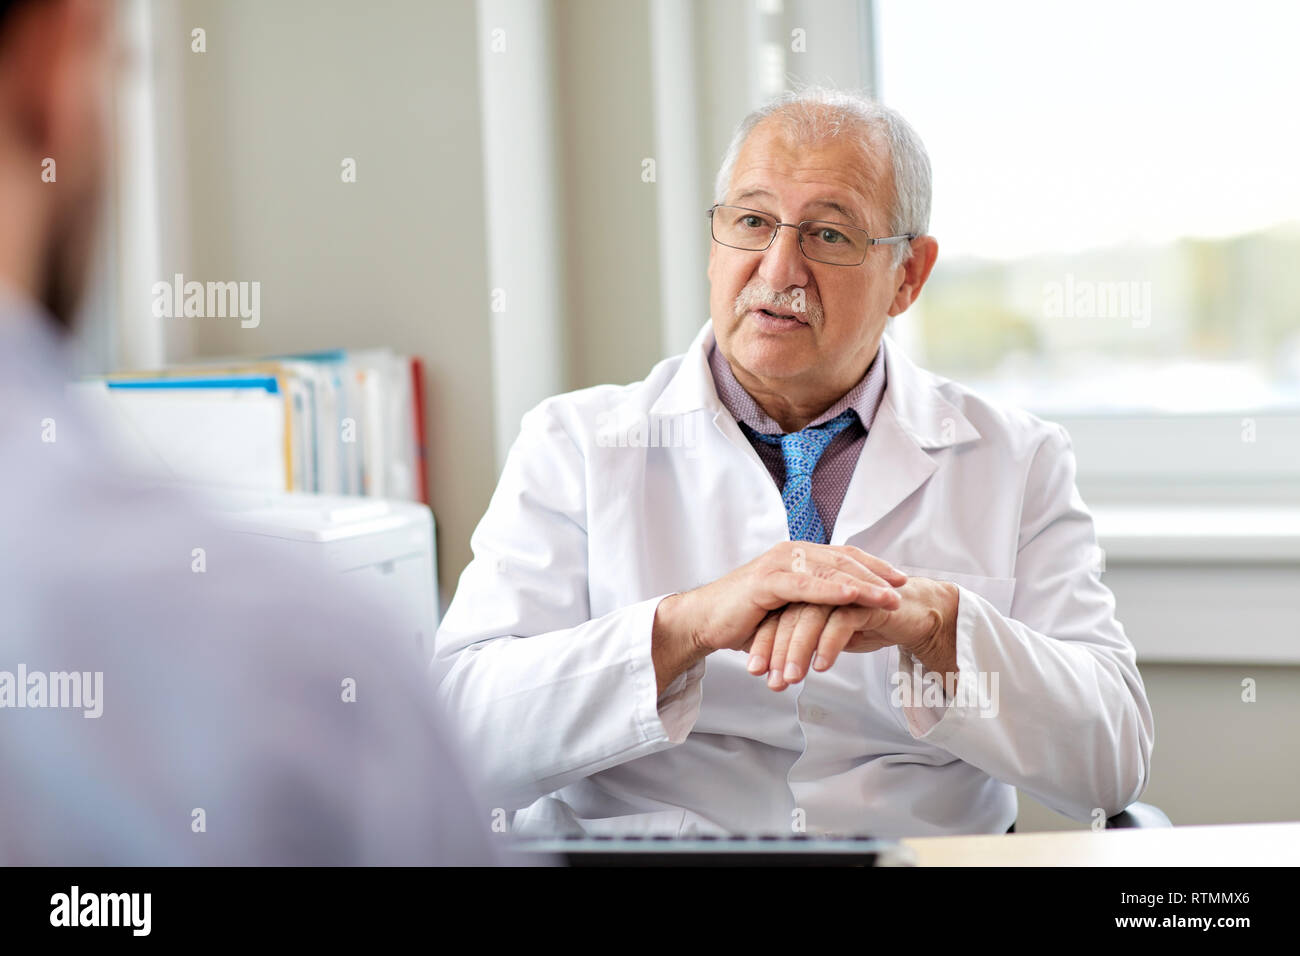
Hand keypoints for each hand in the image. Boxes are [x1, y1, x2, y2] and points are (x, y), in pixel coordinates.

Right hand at [651, 543, 906, 693]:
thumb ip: (813, 603)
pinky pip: (804, 584)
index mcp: (797, 557)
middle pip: (842, 559)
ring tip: (888, 596)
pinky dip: (830, 589)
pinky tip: (852, 595)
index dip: (873, 565)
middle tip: (904, 587)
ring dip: (862, 583)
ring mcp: (777, 565)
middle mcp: (790, 553)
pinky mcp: (765, 582)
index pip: (843, 556)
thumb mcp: (788, 609)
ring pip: (828, 570)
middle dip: (876, 574)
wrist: (704, 622)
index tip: (900, 579)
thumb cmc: (745, 618)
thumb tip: (846, 615)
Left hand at [744, 577, 958, 691]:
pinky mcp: (865, 601)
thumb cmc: (866, 623)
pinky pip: (841, 622)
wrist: (913, 614)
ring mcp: (842, 591)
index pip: (777, 614)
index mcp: (808, 587)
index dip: (765, 642)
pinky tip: (821, 666)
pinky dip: (828, 645)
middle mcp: (822, 584)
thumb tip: (777, 666)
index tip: (755, 671)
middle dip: (776, 650)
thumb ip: (805, 641)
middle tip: (770, 681)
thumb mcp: (828, 634)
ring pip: (810, 618)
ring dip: (798, 650)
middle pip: (789, 615)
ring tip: (790, 679)